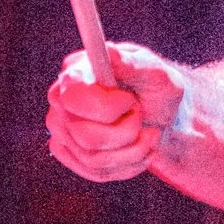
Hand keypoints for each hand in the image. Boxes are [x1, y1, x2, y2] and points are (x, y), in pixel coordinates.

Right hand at [45, 44, 185, 182]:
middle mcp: (60, 100)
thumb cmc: (157, 89)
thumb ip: (134, 63)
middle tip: (140, 116)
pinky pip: (96, 173)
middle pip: (85, 136)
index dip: (106, 108)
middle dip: (127, 132)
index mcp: (76, 72)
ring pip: (94, 158)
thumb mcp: (156, 73)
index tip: (131, 101)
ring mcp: (62, 129)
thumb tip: (110, 51)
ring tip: (148, 133)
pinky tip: (139, 149)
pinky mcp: (70, 154)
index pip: (73, 99)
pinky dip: (128, 165)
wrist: (163, 118)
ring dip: (133, 150)